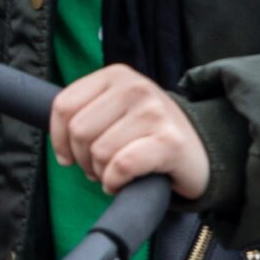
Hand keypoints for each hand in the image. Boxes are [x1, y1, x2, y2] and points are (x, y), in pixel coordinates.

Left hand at [50, 64, 209, 198]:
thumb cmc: (147, 133)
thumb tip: (59, 146)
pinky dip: (114, 182)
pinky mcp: (169, 141)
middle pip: (80, 130)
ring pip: (100, 151)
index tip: (66, 156)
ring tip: (111, 175)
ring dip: (100, 173)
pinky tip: (119, 184)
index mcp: (116, 75)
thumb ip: (85, 114)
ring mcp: (155, 112)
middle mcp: (135, 88)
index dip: (58, 137)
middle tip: (95, 169)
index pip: (64, 106)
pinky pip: (121, 166)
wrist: (201, 151)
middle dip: (81, 158)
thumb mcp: (115, 110)